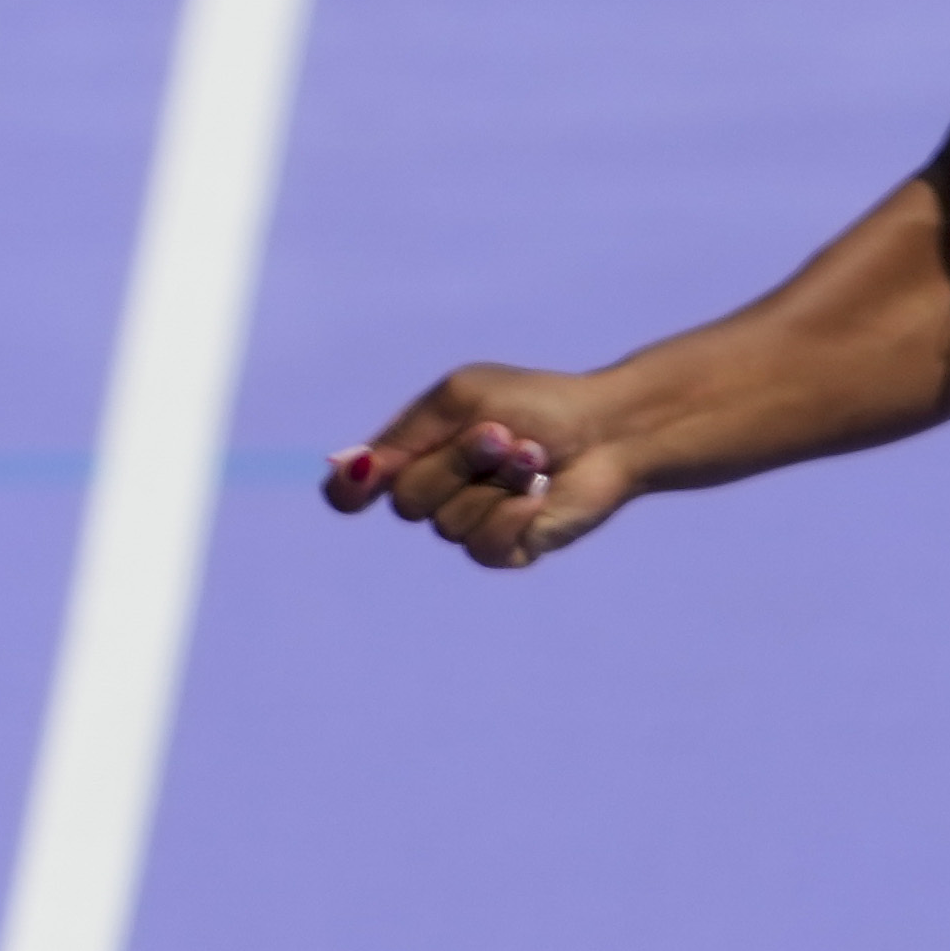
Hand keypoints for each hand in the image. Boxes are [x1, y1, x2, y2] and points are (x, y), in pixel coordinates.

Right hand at [318, 361, 633, 567]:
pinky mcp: (505, 551)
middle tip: (500, 434)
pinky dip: (513, 514)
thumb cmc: (536, 403)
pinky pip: (484, 547)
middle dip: (457, 462)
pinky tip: (538, 493)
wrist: (608, 429)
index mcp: (415, 454)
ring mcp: (468, 525)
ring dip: (496, 482)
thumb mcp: (460, 399)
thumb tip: (341, 464)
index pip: (353, 491)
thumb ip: (403, 434)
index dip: (349, 492)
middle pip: (407, 503)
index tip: (366, 478)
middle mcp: (435, 494)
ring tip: (534, 457)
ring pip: (448, 526)